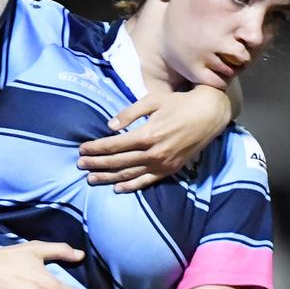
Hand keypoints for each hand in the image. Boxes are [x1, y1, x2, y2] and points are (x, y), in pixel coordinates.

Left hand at [77, 86, 231, 192]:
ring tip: (91, 179)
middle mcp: (153, 153)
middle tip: (80, 165)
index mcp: (147, 134)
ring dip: (108, 178)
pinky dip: (131, 186)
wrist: (210, 114)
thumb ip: (130, 113)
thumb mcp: (153, 100)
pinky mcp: (170, 170)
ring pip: (129, 174)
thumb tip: (110, 126)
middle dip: (96, 164)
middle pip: (118, 162)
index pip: (114, 145)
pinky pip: (147, 181)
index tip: (82, 149)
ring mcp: (162, 164)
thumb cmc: (180, 103)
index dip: (96, 148)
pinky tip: (117, 188)